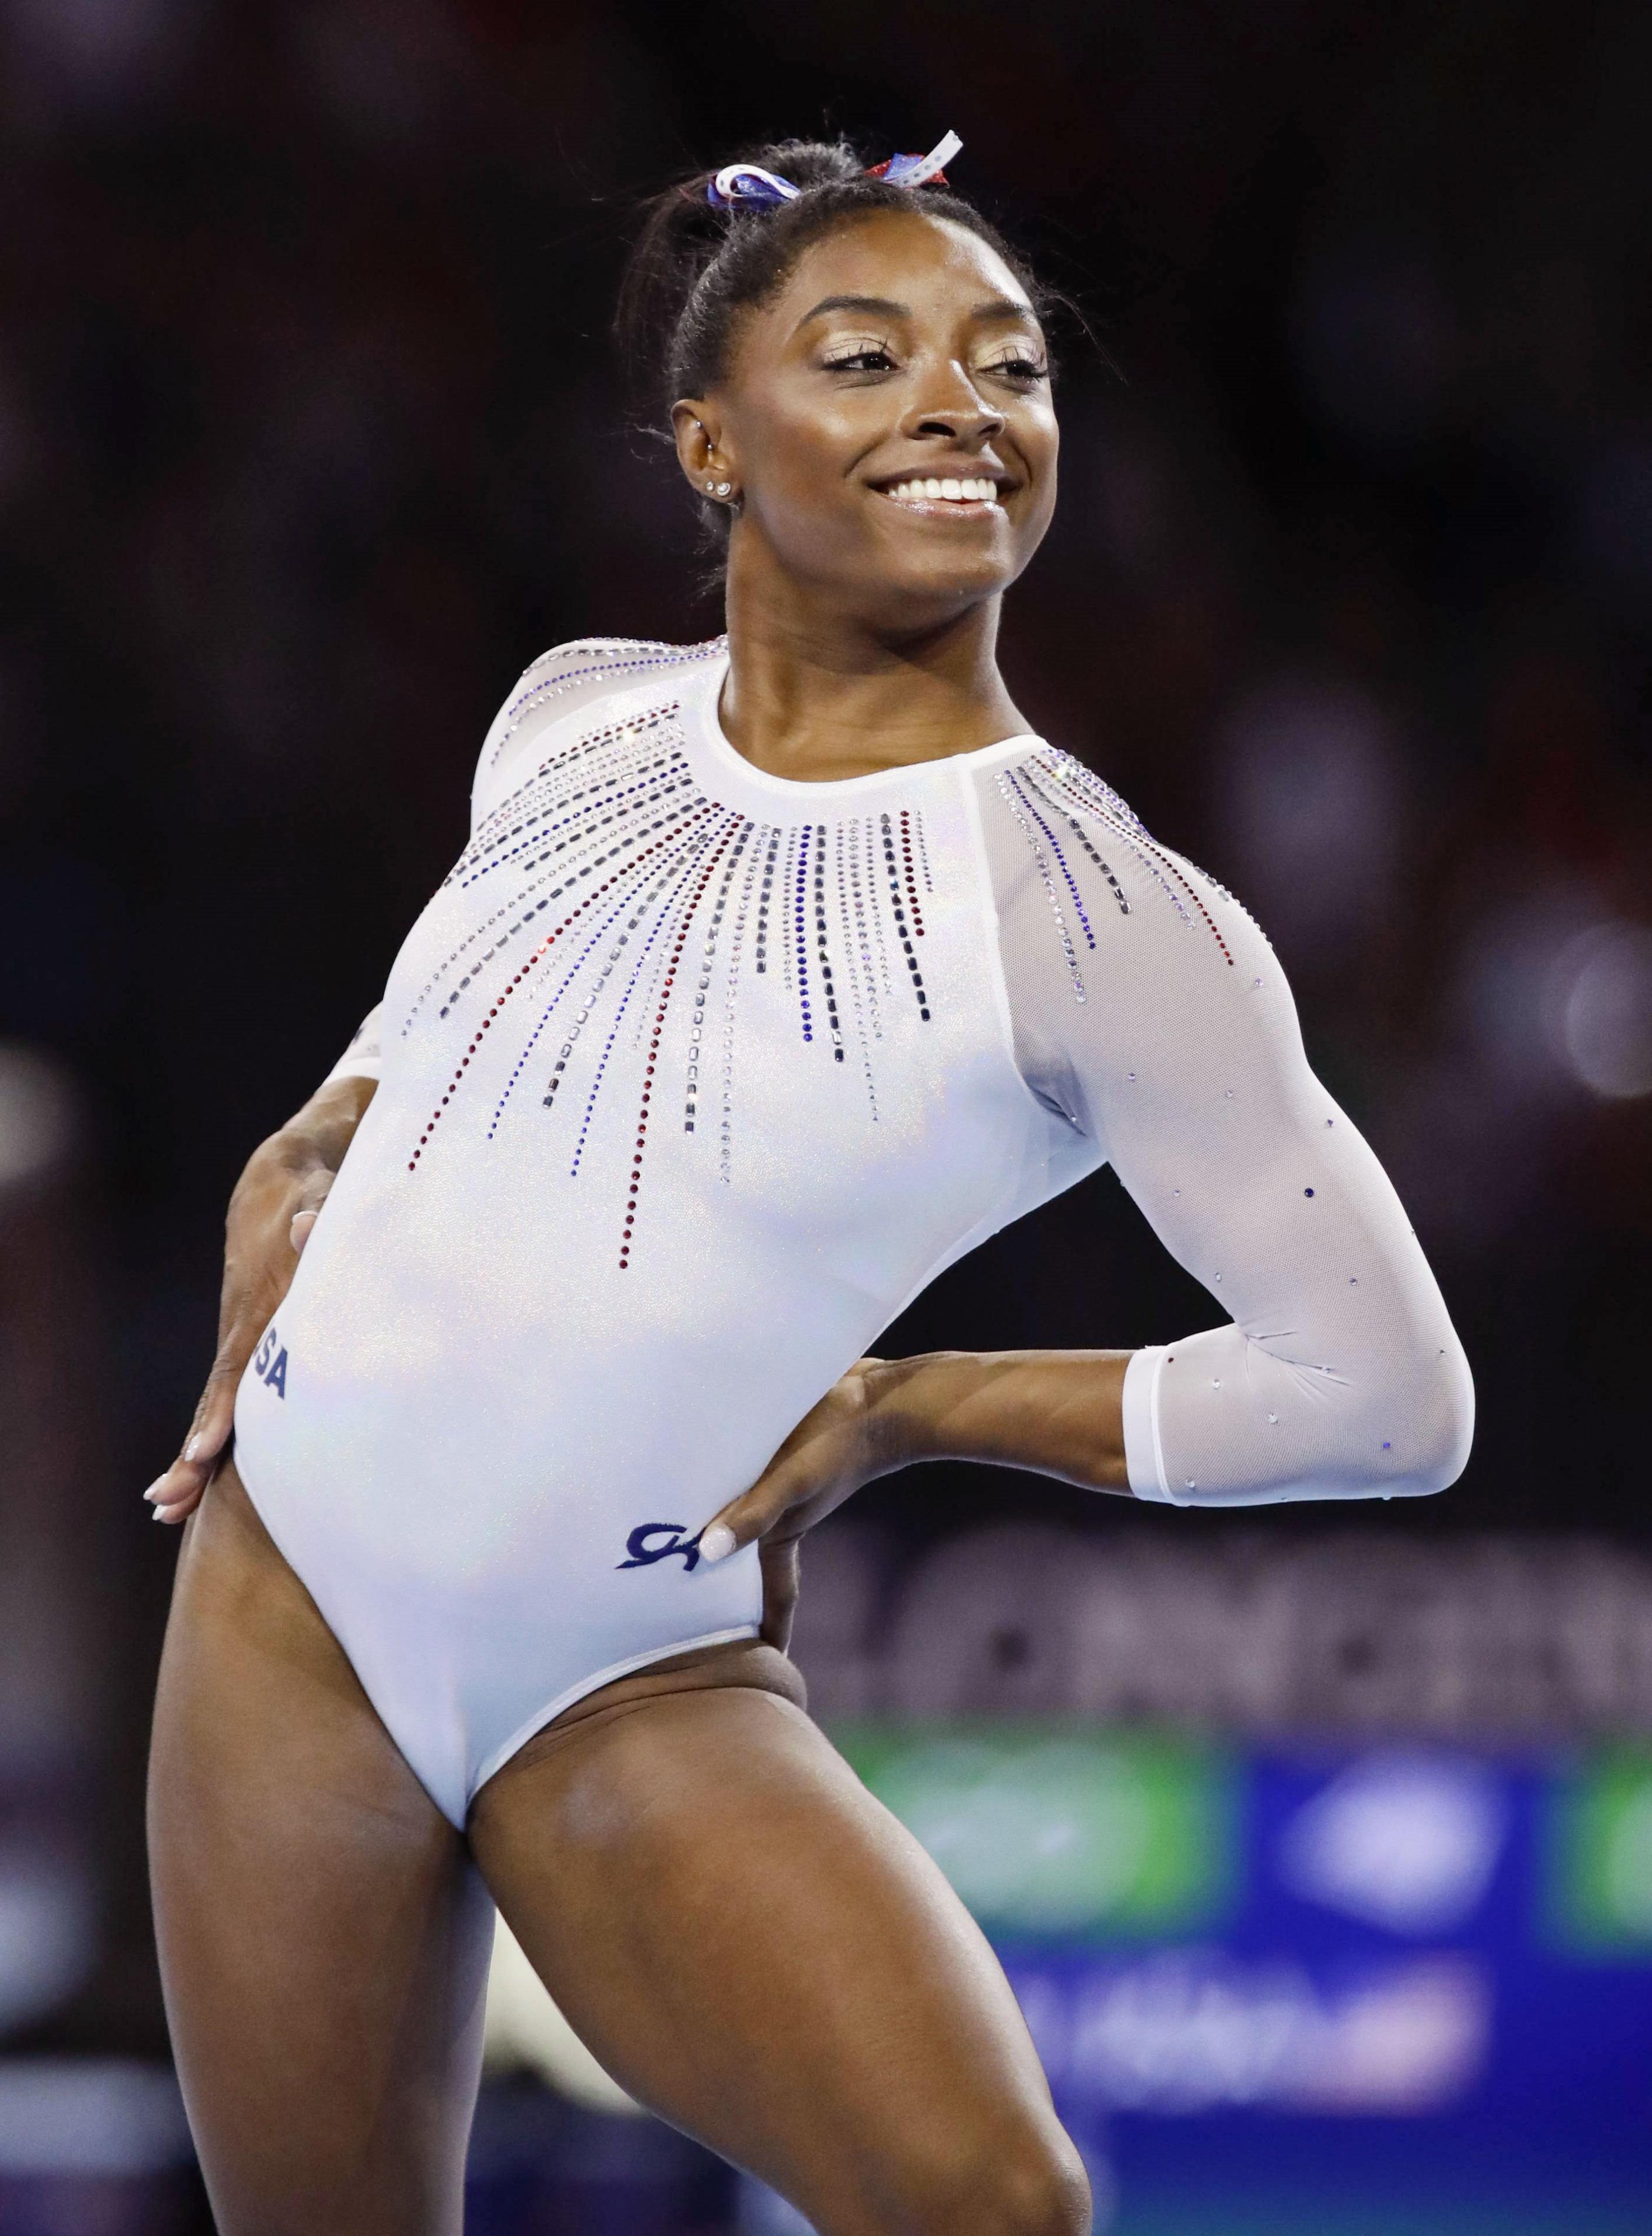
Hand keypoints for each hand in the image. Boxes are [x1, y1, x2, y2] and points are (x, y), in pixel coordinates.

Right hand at [145, 1075, 373, 1524]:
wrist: (278, 1185)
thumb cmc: (313, 1200)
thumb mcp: (318, 1207)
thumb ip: (317, 1225)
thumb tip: (307, 1227)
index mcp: (259, 1310)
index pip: (237, 1371)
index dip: (222, 1412)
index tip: (205, 1449)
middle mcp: (241, 1331)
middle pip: (216, 1401)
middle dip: (194, 1452)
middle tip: (170, 1500)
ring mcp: (240, 1340)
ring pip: (215, 1406)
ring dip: (191, 1457)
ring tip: (165, 1507)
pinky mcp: (247, 1344)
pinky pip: (226, 1398)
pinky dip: (208, 1436)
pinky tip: (191, 1478)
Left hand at [697, 1358, 898, 1651]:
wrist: (875, 1399)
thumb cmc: (838, 1444)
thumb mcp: (793, 1480)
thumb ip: (753, 1513)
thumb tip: (706, 1552)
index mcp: (780, 1534)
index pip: (773, 1596)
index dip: (767, 1632)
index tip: (757, 1667)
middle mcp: (774, 1516)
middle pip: (740, 1562)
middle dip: (718, 1588)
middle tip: (679, 1617)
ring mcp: (772, 1488)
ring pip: (731, 1520)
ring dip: (707, 1532)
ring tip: (666, 1552)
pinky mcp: (768, 1457)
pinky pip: (733, 1482)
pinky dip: (713, 1487)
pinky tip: (685, 1477)